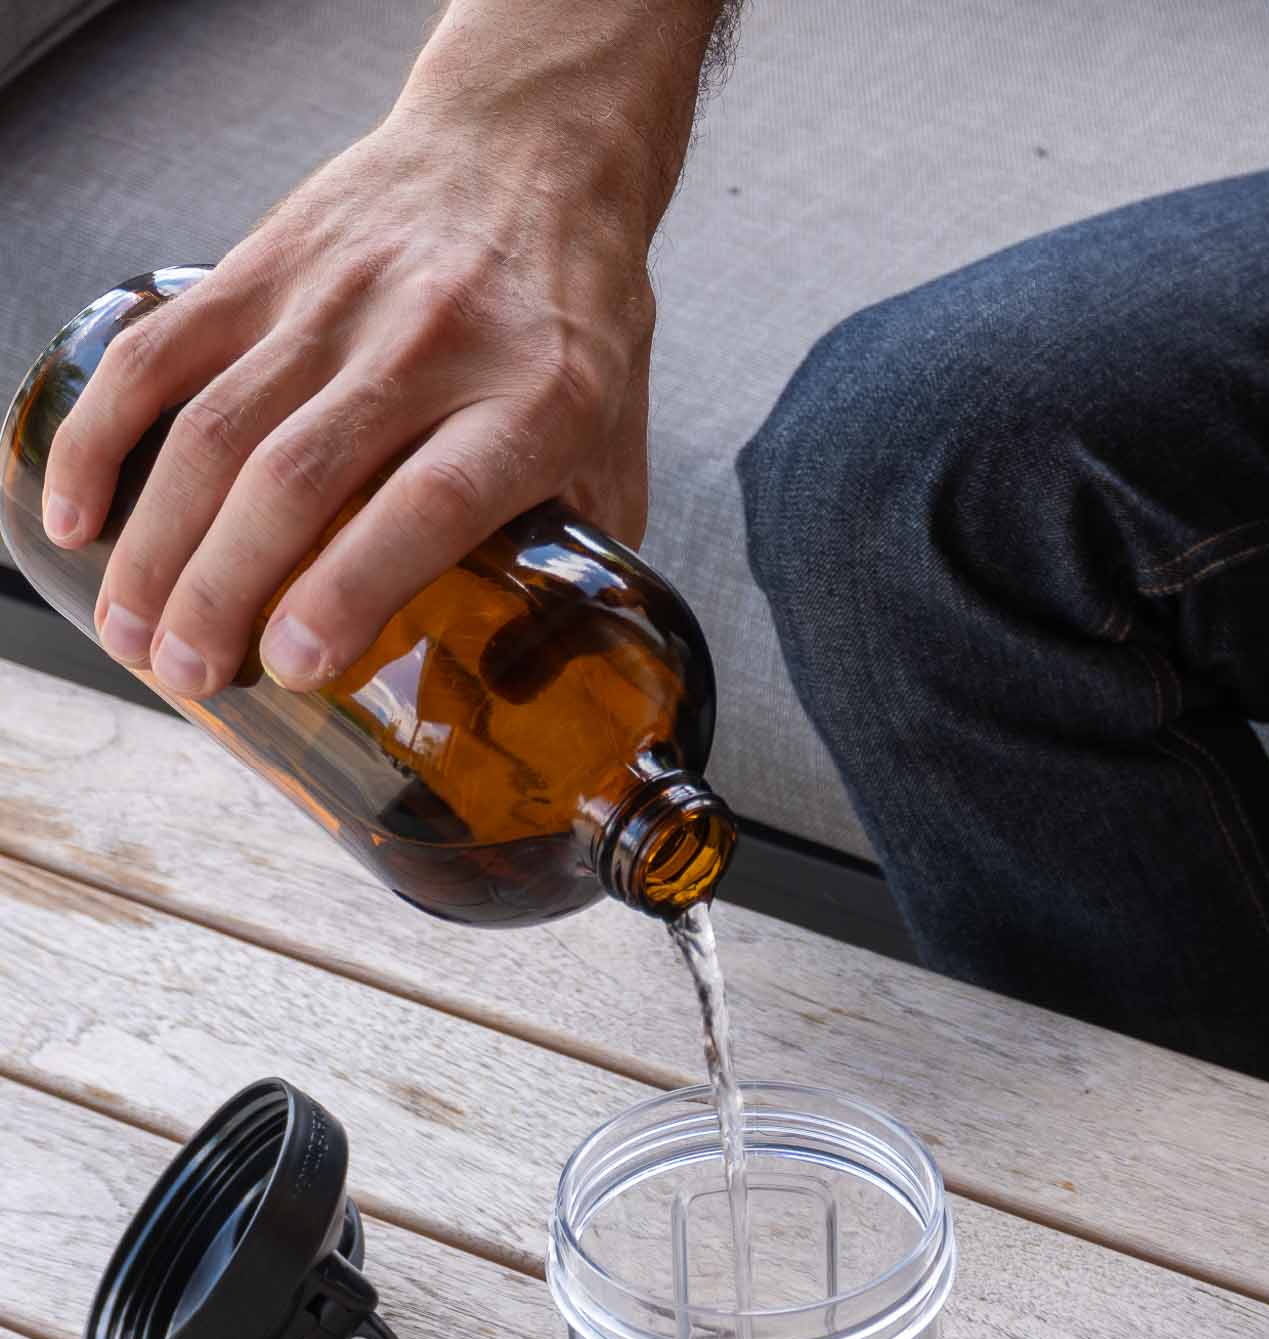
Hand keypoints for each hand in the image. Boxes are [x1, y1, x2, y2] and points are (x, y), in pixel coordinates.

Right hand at [43, 101, 654, 697]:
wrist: (531, 149)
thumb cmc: (575, 324)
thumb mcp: (617, 446)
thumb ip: (582, 560)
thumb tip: (524, 683)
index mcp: (532, 403)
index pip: (427, 503)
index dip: (350, 588)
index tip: (293, 663)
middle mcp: (428, 347)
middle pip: (296, 477)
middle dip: (222, 591)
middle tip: (187, 675)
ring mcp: (335, 300)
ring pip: (216, 427)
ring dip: (158, 541)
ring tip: (134, 634)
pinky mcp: (264, 264)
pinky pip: (160, 353)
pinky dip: (101, 436)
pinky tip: (76, 518)